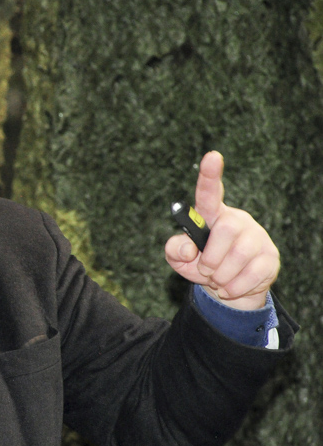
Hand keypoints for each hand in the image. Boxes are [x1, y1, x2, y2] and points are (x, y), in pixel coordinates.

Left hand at [164, 151, 279, 309]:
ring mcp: (257, 237)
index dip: (210, 175)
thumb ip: (174, 249)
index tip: (212, 156)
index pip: (210, 193)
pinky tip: (229, 287)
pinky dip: (234, 287)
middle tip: (206, 269)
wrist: (228, 289)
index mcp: (212, 215)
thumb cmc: (201, 265)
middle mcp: (237, 220)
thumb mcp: (180, 259)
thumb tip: (188, 248)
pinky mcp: (270, 257)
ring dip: (221, 275)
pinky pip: (252, 274)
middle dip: (210, 258)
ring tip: (217, 279)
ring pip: (239, 254)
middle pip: (225, 230)